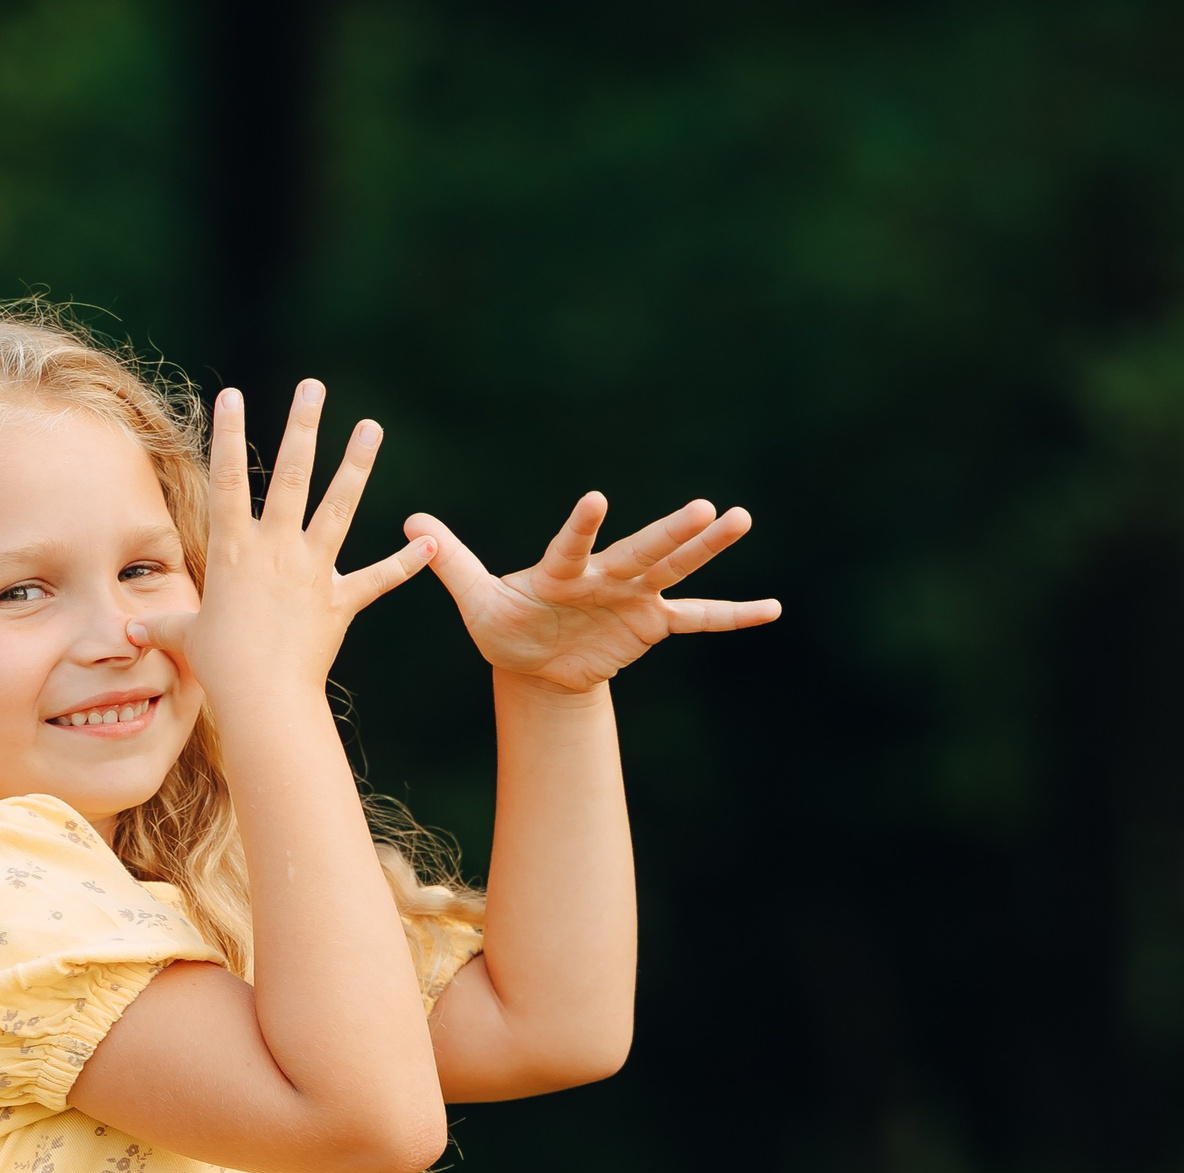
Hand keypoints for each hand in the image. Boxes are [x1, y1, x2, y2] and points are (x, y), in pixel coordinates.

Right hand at [126, 380, 435, 711]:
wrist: (262, 696)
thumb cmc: (218, 666)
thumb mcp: (185, 638)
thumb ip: (163, 626)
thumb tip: (131, 633)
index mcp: (234, 550)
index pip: (229, 480)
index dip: (229, 435)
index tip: (232, 395)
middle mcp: (276, 549)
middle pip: (292, 475)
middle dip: (302, 426)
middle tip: (314, 387)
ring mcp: (312, 571)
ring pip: (339, 507)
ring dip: (357, 465)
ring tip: (372, 427)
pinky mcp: (340, 601)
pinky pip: (378, 579)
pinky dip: (405, 563)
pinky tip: (430, 542)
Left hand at [406, 494, 777, 692]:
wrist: (532, 660)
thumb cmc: (502, 624)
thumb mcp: (474, 598)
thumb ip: (449, 561)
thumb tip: (410, 523)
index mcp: (561, 569)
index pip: (573, 544)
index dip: (582, 526)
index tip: (596, 500)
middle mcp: (604, 575)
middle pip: (642, 552)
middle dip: (673, 533)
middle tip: (708, 507)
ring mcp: (633, 597)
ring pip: (676, 570)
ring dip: (707, 549)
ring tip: (741, 518)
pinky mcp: (651, 623)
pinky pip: (698, 619)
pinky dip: (733, 615)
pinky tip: (773, 608)